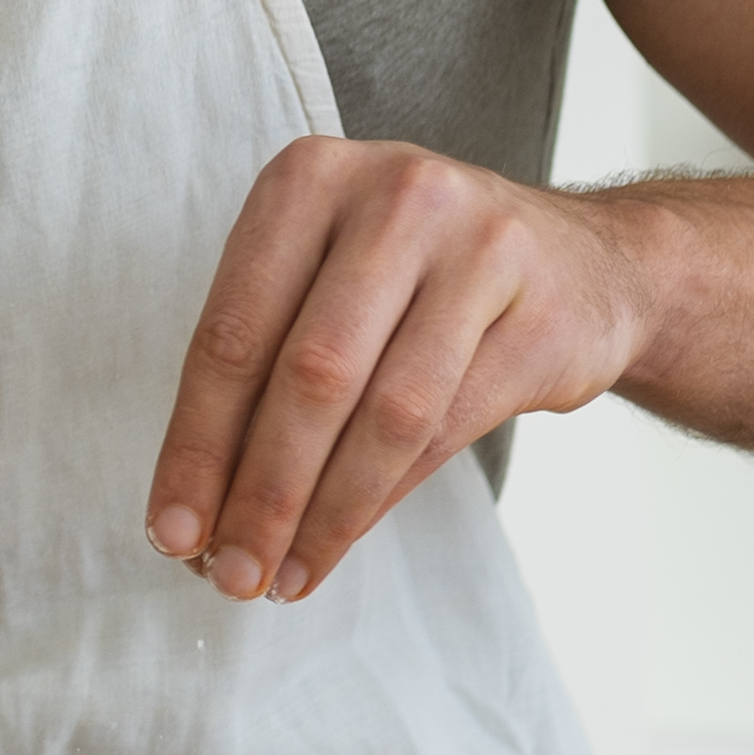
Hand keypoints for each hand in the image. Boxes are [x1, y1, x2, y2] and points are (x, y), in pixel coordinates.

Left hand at [147, 136, 656, 606]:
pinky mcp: (540, 317)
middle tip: (230, 573)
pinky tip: (338, 543)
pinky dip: (379, 502)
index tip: (169, 530)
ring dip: (322, 514)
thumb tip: (196, 504)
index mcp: (310, 180)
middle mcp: (394, 199)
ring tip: (281, 575)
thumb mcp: (325, 277)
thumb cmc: (417, 275)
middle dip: (259, 492)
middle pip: (308, 376)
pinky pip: (445, 431)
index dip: (195, 443)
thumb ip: (260, 364)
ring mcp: (479, 252)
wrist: (584, 265)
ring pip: (383, 413)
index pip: (233, 331)